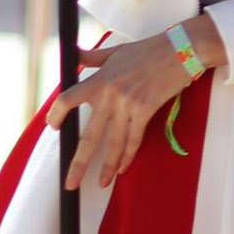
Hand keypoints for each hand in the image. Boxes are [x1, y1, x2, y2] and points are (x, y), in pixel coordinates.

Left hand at [47, 18, 224, 188]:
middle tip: (70, 183)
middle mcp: (110, 96)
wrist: (179, 50)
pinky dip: (128, 156)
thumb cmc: (147, 50)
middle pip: (89, 137)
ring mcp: (128, 105)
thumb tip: (74, 53)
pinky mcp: (146, 111)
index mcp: (99, 80)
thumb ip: (93, 57)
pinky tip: (122, 168)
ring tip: (101, 183)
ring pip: (114, 144)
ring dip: (107, 167)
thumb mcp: (115, 51)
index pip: (68, 99)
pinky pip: (134, 139)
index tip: (53, 127)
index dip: (56, 115)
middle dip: (79, 164)